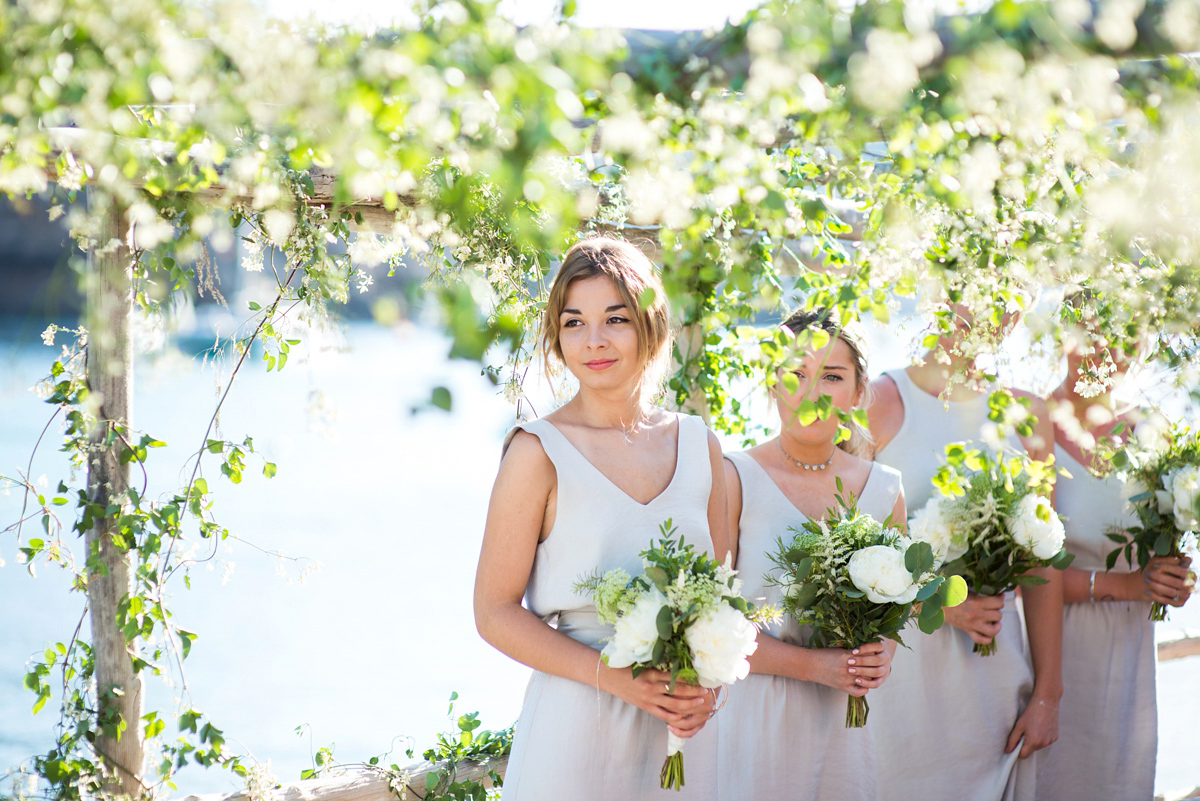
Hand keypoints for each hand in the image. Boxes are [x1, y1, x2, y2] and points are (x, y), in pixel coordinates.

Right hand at [600, 666, 715, 737]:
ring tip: (700, 703)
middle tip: (707, 692)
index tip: (702, 678)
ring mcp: (649, 698)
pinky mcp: (645, 706)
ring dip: (689, 704)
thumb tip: (678, 666)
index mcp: (652, 673)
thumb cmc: (626, 666)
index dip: (690, 679)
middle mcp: (652, 686)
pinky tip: (684, 716)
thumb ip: (659, 666)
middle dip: (694, 692)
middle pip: (678, 691)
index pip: (676, 677)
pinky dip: (674, 717)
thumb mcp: (643, 663)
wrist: (608, 676)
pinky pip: (663, 714)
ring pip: (673, 704)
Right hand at [803, 642, 891, 695]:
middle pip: (868, 668)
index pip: (867, 656)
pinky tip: (865, 685)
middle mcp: (848, 667)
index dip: (873, 655)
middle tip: (878, 665)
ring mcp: (845, 678)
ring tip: (873, 675)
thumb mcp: (838, 649)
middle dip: (873, 666)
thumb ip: (851, 649)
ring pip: (865, 680)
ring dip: (870, 677)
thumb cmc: (824, 654)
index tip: (876, 654)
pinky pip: (858, 692)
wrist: (811, 665)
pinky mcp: (842, 687)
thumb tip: (864, 648)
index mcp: (847, 655)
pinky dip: (864, 689)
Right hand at [943, 592, 1004, 645]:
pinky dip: (988, 639)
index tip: (998, 598)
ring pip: (993, 630)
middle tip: (993, 608)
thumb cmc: (953, 595)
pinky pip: (981, 640)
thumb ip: (983, 592)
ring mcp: (972, 625)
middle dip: (997, 611)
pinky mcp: (968, 631)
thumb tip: (999, 594)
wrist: (939, 605)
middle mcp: (976, 615)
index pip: (997, 603)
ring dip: (997, 626)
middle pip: (998, 616)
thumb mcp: (968, 590)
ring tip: (994, 622)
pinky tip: (988, 632)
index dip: (1000, 599)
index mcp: (976, 603)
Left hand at [1005, 696, 1058, 757]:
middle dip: (1026, 744)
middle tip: (1025, 730)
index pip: (1023, 755)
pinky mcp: (1055, 737)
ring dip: (1034, 740)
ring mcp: (1051, 741)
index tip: (1015, 744)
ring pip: (1038, 746)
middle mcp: (1044, 744)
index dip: (1017, 751)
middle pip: (1031, 750)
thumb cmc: (1032, 712)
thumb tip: (1008, 750)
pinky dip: (1042, 737)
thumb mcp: (1019, 725)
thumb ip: (1012, 740)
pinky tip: (1040, 727)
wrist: (1046, 701)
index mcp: (1034, 742)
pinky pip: (1046, 741)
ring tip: (1033, 727)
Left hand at [1135, 556, 1193, 606]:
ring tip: (1146, 580)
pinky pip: (1168, 600)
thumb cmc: (1158, 570)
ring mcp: (1186, 595)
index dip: (1168, 568)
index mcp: (1190, 574)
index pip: (1182, 571)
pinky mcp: (1179, 603)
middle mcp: (1190, 585)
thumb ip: (1173, 560)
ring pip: (1171, 592)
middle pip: (1177, 582)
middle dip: (1160, 577)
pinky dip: (1156, 596)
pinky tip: (1147, 591)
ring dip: (1157, 586)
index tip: (1155, 565)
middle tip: (1147, 573)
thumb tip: (1185, 558)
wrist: (1149, 584)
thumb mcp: (1164, 562)